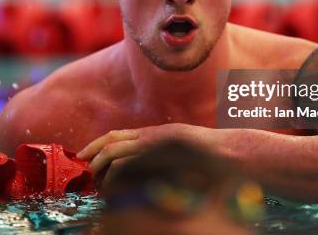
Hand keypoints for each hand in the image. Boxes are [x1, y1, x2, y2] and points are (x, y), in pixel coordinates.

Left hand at [76, 123, 212, 180]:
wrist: (234, 153)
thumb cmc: (216, 162)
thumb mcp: (186, 162)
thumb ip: (167, 167)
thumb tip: (152, 183)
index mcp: (159, 137)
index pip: (123, 137)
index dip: (103, 145)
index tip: (90, 158)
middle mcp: (155, 134)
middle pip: (114, 138)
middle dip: (94, 149)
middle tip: (83, 163)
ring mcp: (157, 138)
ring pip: (116, 146)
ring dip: (100, 159)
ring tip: (92, 174)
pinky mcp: (161, 146)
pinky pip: (130, 157)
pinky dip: (114, 169)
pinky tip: (110, 181)